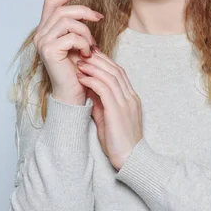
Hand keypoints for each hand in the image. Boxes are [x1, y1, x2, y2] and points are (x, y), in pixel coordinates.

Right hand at [32, 0, 103, 104]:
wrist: (72, 94)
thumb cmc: (77, 70)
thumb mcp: (78, 44)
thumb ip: (76, 27)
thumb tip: (89, 11)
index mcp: (45, 30)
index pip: (51, 3)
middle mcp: (40, 35)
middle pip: (62, 9)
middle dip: (84, 11)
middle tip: (99, 18)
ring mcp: (43, 42)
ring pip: (67, 20)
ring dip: (85, 31)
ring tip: (91, 45)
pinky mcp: (49, 50)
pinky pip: (71, 36)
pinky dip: (84, 43)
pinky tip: (87, 54)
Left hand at [76, 47, 142, 170]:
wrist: (130, 160)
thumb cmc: (118, 143)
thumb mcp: (108, 118)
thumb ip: (101, 103)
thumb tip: (88, 89)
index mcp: (131, 98)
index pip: (119, 73)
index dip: (105, 61)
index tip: (90, 55)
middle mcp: (130, 97)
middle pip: (115, 70)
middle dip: (98, 59)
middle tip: (82, 51)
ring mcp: (126, 103)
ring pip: (110, 76)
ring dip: (93, 67)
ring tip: (79, 61)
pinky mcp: (118, 111)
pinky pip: (104, 89)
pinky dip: (92, 80)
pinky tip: (82, 77)